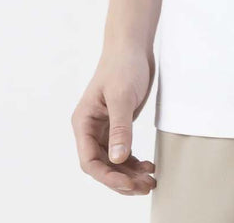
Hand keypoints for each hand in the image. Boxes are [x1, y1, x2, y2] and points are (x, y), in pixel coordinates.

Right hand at [71, 45, 157, 195]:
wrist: (133, 46)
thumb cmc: (123, 65)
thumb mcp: (122, 96)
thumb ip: (120, 128)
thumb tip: (118, 159)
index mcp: (84, 122)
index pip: (89, 161)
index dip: (107, 177)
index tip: (128, 183)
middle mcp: (91, 129)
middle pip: (102, 166)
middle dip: (122, 180)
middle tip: (145, 187)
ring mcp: (105, 128)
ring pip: (114, 162)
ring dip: (130, 174)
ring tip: (150, 181)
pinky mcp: (119, 125)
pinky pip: (123, 151)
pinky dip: (134, 162)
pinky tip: (148, 166)